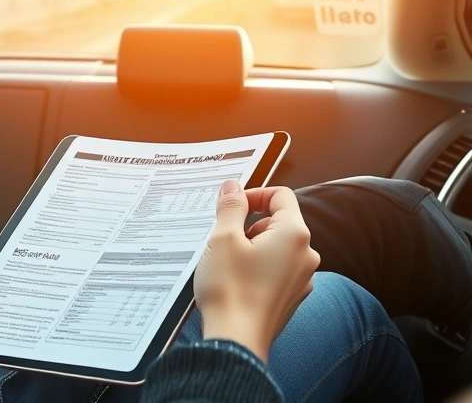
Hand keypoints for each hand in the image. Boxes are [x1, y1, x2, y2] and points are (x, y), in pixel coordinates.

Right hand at [194, 180, 319, 363]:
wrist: (236, 341)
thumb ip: (231, 207)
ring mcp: (302, 279)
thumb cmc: (231, 291)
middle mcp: (306, 256)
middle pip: (278, 222)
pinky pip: (276, 270)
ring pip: (276, 247)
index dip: (254, 194)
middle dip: (249, 224)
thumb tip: (233, 187)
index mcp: (294, 235)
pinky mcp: (291, 297)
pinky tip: (235, 281)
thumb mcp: (223, 238)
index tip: (232, 204)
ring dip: (252, 247)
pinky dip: (256, 267)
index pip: (281, 196)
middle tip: (222, 239)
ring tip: (227, 264)